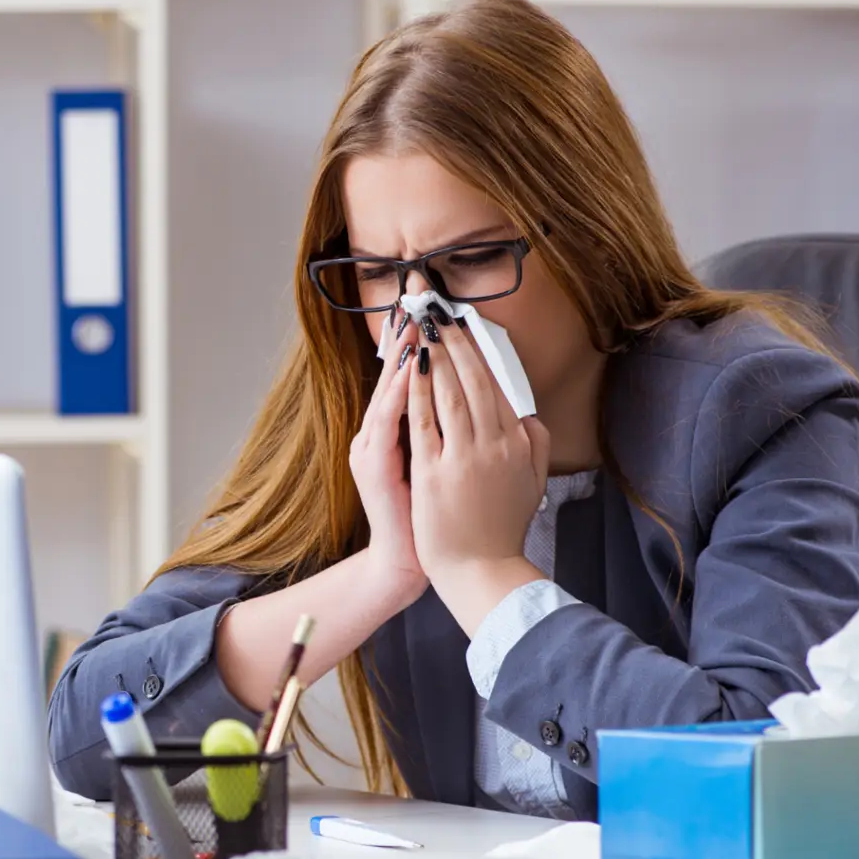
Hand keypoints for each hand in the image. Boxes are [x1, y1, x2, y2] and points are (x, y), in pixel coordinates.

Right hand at [350, 311, 427, 609]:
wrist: (411, 560)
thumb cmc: (433, 516)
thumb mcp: (446, 466)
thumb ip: (456, 433)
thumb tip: (485, 402)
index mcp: (399, 430)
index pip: (412, 376)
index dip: (422, 341)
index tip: (434, 307)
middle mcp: (379, 432)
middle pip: (395, 373)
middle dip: (408, 334)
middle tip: (418, 298)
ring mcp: (372, 447)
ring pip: (389, 390)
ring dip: (403, 356)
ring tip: (417, 323)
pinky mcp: (374, 465)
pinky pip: (387, 422)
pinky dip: (400, 394)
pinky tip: (413, 370)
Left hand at [407, 310, 550, 632]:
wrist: (480, 571)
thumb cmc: (500, 529)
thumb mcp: (531, 484)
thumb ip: (534, 446)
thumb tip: (530, 416)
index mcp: (518, 445)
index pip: (499, 387)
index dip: (481, 353)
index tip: (467, 326)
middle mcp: (495, 446)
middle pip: (477, 382)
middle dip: (458, 342)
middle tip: (442, 311)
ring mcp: (465, 459)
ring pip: (453, 395)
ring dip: (439, 357)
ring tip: (426, 327)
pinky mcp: (436, 473)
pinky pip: (426, 422)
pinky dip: (419, 392)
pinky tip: (412, 369)